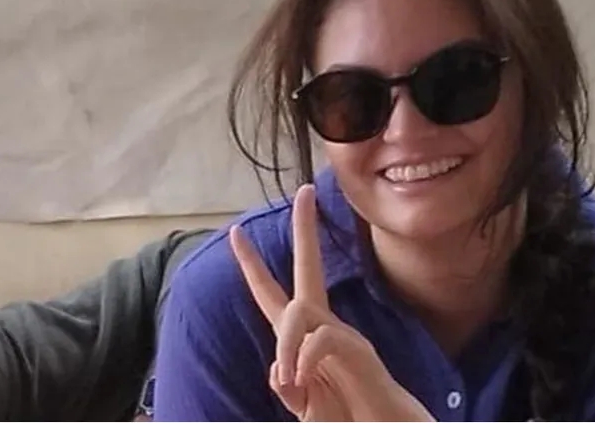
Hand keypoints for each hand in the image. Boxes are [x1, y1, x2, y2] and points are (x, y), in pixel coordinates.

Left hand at [229, 184, 433, 421]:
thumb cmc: (345, 415)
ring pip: (302, 311)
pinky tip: (304, 381)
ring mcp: (345, 336)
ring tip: (293, 381)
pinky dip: (304, 360)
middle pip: (309, 267)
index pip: (274, 293)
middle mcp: (326, 326)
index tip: (235, 232)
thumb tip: (277, 369)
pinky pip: (322, 339)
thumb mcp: (303, 401)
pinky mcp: (359, 352)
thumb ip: (287, 383)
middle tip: (304, 193)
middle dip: (305, 229)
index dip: (253, 265)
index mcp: (306, 336)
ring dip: (286, 345)